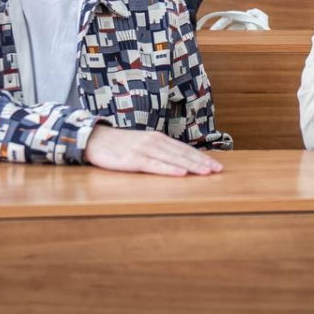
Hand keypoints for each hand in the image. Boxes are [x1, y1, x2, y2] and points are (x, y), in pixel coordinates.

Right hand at [84, 125, 222, 176]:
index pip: (184, 149)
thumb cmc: (119, 145)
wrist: (94, 139)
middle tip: (219, 170)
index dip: (202, 157)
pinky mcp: (133, 159)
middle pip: (182, 154)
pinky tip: (180, 174)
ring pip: (172, 159)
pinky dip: (168, 169)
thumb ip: (158, 151)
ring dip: (191, 166)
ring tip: (206, 172)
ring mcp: (144, 150)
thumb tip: (176, 161)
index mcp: (158, 139)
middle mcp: (154, 142)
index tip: (217, 165)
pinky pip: (154, 165)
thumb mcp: (142, 145)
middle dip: (202, 162)